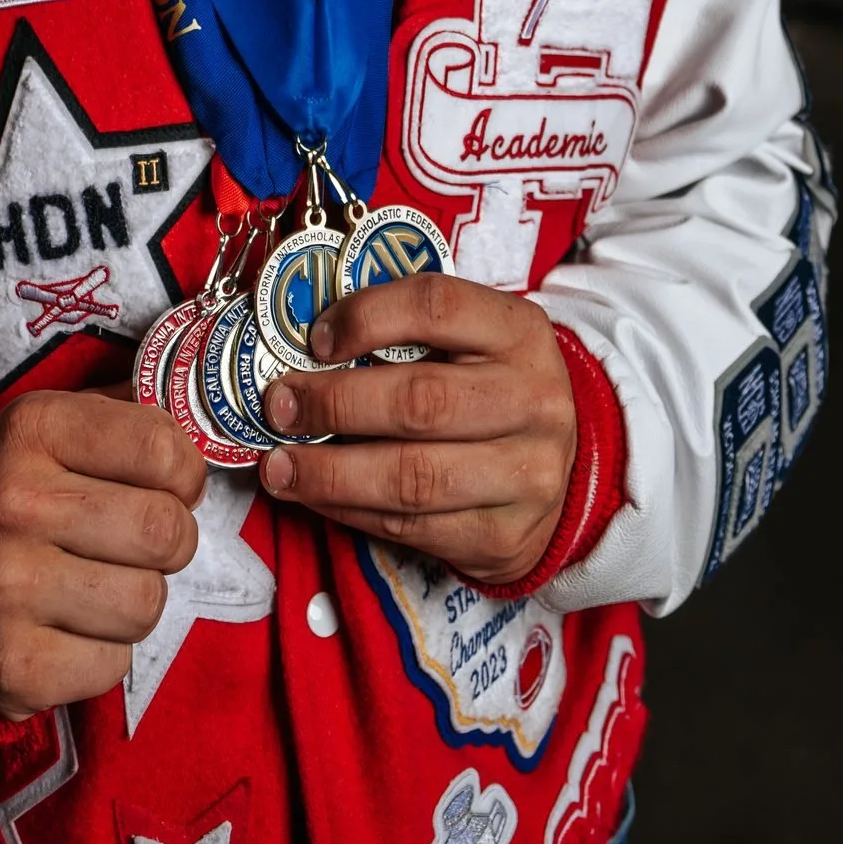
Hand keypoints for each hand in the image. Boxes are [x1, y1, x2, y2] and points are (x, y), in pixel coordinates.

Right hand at [0, 386, 205, 719]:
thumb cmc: (17, 494)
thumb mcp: (57, 427)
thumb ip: (130, 416)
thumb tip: (203, 422)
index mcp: (33, 430)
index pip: (164, 449)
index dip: (183, 473)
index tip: (166, 484)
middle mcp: (13, 505)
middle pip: (165, 531)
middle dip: (170, 540)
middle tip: (138, 541)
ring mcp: (5, 589)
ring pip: (147, 603)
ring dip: (137, 598)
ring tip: (98, 583)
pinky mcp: (10, 664)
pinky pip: (114, 664)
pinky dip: (104, 652)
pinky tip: (68, 628)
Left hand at [257, 274, 575, 585]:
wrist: (564, 466)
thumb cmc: (493, 388)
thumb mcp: (476, 340)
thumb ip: (410, 333)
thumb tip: (307, 341)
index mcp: (519, 333)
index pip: (436, 306)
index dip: (366, 317)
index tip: (315, 337)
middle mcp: (532, 401)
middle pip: (419, 402)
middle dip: (333, 403)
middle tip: (278, 405)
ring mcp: (525, 475)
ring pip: (411, 478)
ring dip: (329, 473)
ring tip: (279, 466)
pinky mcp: (502, 537)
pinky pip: (411, 528)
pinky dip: (350, 511)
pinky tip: (316, 497)